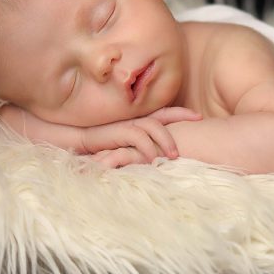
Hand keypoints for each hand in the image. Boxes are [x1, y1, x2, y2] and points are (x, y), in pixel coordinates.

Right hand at [79, 107, 202, 162]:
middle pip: (163, 115)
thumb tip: (159, 155)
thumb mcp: (122, 143)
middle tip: (200, 123)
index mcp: (137, 120)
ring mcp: (126, 124)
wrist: (74, 139)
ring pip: (153, 127)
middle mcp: (134, 119)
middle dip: (182, 116)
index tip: (199, 116)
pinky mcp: (116, 132)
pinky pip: (137, 138)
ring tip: (175, 156)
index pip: (163, 113)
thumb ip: (138, 145)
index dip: (181, 113)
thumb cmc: (98, 143)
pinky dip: (147, 148)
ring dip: (166, 141)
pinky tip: (154, 160)